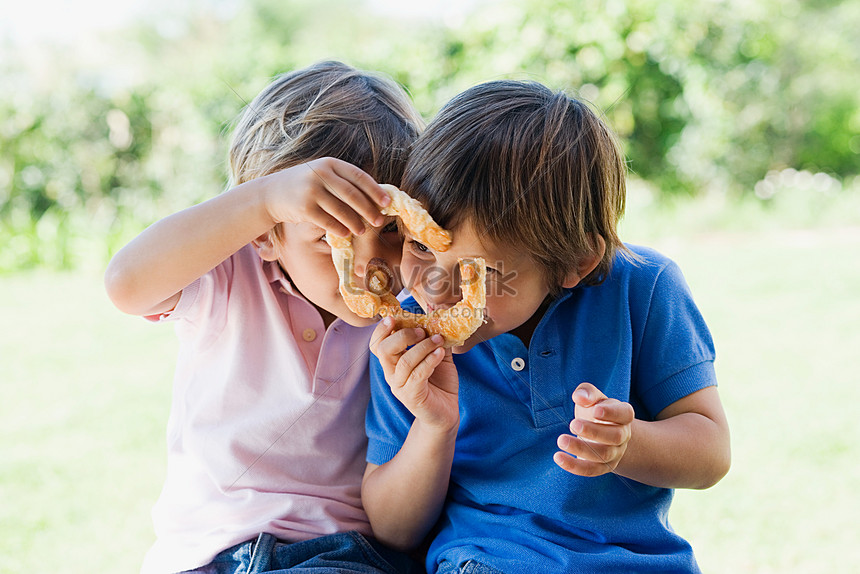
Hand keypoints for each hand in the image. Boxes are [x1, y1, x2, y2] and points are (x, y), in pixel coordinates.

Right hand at [261, 157, 391, 236]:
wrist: (272, 193)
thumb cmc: (304, 186)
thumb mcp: (322, 174)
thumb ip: (343, 181)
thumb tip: (373, 197)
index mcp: (329, 163)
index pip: (358, 176)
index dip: (375, 190)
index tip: (387, 202)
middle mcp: (321, 174)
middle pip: (352, 195)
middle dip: (369, 210)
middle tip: (379, 221)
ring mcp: (311, 191)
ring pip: (341, 210)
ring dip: (355, 222)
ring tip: (362, 230)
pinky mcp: (304, 208)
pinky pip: (328, 222)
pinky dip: (339, 229)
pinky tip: (346, 233)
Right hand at [370, 318, 459, 434]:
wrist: (446, 413)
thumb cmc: (439, 382)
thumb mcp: (437, 354)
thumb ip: (435, 337)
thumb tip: (437, 313)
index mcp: (392, 363)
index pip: (377, 344)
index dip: (382, 329)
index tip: (395, 317)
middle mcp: (391, 374)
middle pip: (383, 350)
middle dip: (401, 335)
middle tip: (421, 330)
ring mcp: (400, 387)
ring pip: (403, 362)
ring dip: (422, 347)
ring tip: (438, 340)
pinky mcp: (413, 397)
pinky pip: (417, 375)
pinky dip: (429, 360)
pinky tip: (440, 352)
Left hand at [554, 382, 634, 476]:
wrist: (601, 432)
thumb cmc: (595, 409)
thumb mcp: (592, 397)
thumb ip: (587, 392)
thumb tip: (580, 397)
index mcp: (623, 415)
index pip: (625, 414)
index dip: (612, 413)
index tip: (595, 410)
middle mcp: (623, 435)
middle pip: (615, 436)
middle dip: (594, 431)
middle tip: (573, 424)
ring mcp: (615, 453)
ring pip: (603, 455)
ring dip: (581, 448)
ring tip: (561, 440)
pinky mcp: (603, 467)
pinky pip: (591, 470)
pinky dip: (574, 466)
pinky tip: (558, 457)